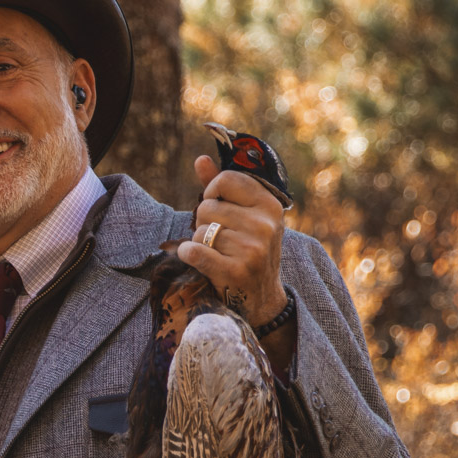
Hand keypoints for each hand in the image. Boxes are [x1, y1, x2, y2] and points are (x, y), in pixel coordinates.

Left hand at [176, 154, 287, 325]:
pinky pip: (194, 251)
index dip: (212, 192)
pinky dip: (187, 253)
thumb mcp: (245, 216)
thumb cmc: (248, 250)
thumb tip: (201, 159)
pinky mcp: (236, 271)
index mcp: (269, 204)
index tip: (217, 206)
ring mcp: (252, 249)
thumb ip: (223, 187)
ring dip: (199, 242)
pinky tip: (194, 257)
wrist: (261, 298)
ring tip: (217, 253)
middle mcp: (265, 224)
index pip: (225, 179)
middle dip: (204, 222)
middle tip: (219, 238)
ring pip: (199, 231)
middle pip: (207, 207)